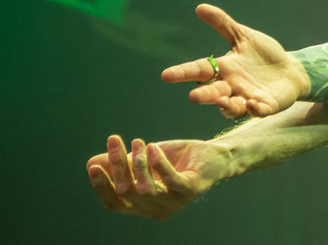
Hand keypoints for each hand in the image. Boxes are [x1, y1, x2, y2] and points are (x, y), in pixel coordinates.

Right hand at [86, 134, 228, 219]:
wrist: (213, 154)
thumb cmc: (177, 159)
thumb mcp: (143, 159)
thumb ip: (120, 163)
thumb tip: (92, 162)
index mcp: (142, 205)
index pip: (114, 204)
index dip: (102, 187)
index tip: (93, 166)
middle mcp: (156, 209)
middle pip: (126, 192)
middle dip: (117, 164)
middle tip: (115, 140)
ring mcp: (174, 201)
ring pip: (145, 189)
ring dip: (138, 162)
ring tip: (138, 142)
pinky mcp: (190, 189)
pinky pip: (170, 179)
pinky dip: (158, 163)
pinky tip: (153, 147)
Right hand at [161, 4, 310, 118]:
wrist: (290, 71)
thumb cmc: (263, 55)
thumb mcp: (243, 36)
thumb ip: (222, 24)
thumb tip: (200, 8)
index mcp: (224, 68)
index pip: (199, 71)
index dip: (183, 73)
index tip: (166, 75)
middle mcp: (232, 86)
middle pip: (212, 92)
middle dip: (204, 95)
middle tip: (194, 96)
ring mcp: (247, 98)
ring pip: (232, 107)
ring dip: (226, 106)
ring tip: (222, 101)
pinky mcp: (266, 106)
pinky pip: (259, 111)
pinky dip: (255, 109)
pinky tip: (253, 104)